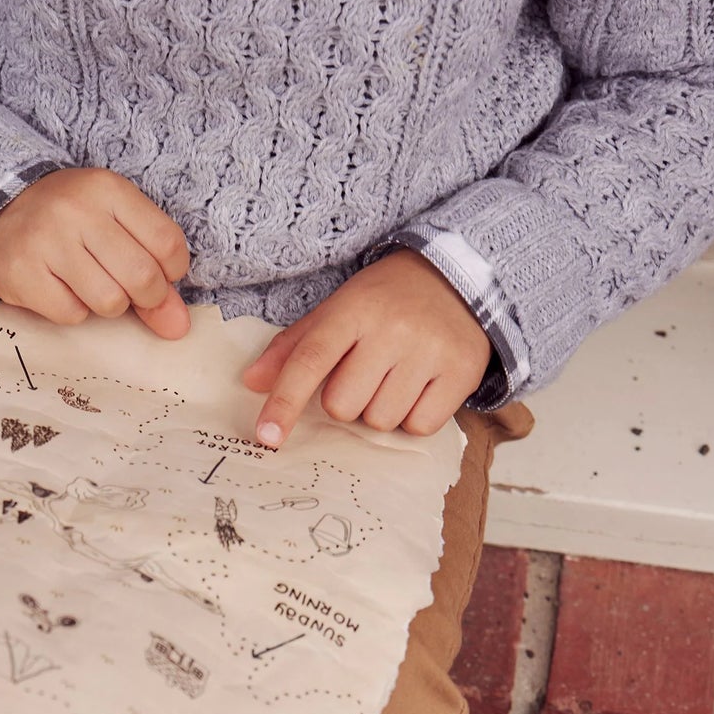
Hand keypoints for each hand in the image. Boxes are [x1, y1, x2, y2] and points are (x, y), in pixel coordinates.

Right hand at [0, 167, 191, 337]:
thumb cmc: (65, 219)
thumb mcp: (111, 222)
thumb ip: (152, 269)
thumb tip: (178, 326)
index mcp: (107, 189)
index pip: (167, 243)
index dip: (171, 272)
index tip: (157, 272)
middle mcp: (77, 212)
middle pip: (142, 278)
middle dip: (146, 298)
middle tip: (129, 291)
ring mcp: (47, 243)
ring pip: (109, 302)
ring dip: (108, 305)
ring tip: (90, 285)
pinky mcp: (23, 275)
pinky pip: (72, 314)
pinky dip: (74, 310)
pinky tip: (60, 288)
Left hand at [241, 250, 491, 446]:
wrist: (458, 277)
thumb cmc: (385, 302)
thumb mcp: (337, 311)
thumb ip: (293, 347)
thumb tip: (251, 382)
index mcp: (353, 310)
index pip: (310, 361)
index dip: (284, 402)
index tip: (267, 437)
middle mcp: (392, 329)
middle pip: (343, 405)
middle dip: (346, 401)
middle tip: (365, 374)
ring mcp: (430, 351)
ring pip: (381, 420)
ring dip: (380, 410)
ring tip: (395, 377)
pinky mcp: (462, 372)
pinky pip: (419, 426)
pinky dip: (414, 417)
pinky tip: (420, 387)